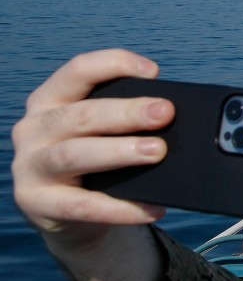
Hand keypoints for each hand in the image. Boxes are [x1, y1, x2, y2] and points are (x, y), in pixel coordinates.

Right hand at [12, 49, 172, 240]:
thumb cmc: (95, 162)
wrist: (69, 216)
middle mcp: (33, 128)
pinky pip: (81, 206)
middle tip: (165, 113)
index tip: (154, 71)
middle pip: (81, 115)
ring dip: (119, 151)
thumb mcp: (102, 132)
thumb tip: (174, 117)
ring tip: (157, 151)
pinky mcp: (36, 203)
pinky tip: (151, 209)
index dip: (114, 64)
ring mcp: (29, 167)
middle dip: (126, 113)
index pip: (78, 71)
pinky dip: (119, 208)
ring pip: (74, 154)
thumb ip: (126, 120)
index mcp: (50, 100)